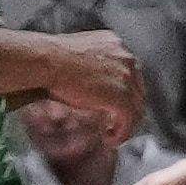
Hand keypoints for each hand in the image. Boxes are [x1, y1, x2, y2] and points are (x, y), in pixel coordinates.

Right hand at [31, 27, 149, 151]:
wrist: (47, 60)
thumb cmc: (52, 58)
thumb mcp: (79, 55)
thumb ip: (92, 65)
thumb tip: (92, 83)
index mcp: (117, 45)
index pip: (132, 74)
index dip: (126, 94)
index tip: (115, 107)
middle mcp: (127, 58)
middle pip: (138, 91)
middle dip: (129, 110)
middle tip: (117, 125)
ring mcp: (127, 77)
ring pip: (137, 108)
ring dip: (126, 125)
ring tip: (113, 135)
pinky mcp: (122, 96)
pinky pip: (129, 121)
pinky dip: (121, 133)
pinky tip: (109, 139)